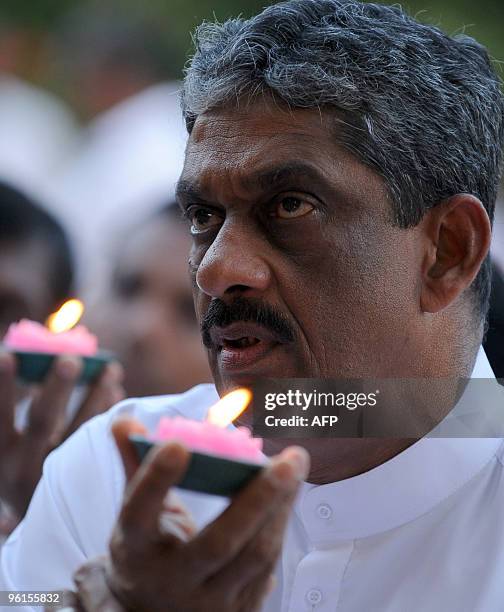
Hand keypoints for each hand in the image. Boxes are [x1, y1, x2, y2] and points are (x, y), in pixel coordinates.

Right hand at [0, 351, 124, 519]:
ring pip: (81, 429)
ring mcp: (57, 473)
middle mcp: (23, 465)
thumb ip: (18, 409)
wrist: (40, 520)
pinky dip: (108, 412)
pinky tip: (115, 388)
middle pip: (43, 420)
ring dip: (97, 394)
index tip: (7, 355)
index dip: (2, 386)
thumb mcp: (7, 445)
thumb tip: (36, 356)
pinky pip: (101, 440)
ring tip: (111, 367)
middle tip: (72, 359)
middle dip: (58, 387)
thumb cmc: (20, 463)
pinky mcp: (85, 476)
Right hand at [102, 418, 308, 611]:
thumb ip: (135, 464)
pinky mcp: (239, 609)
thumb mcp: (134, 512)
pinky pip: (268, 564)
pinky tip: (290, 491)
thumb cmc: (147, 549)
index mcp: (136, 550)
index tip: (176, 443)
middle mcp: (171, 581)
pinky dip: (280, 523)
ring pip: (254, 556)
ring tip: (295, 466)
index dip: (154, 480)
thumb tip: (125, 420)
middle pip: (218, 544)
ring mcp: (209, 601)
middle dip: (257, 499)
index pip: (139, 514)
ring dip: (280, 507)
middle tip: (288, 460)